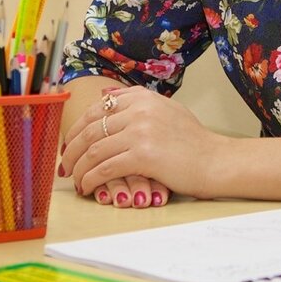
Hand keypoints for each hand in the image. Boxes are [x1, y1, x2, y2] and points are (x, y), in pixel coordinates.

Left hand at [58, 86, 223, 205]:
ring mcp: (141, 132)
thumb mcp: (167, 110)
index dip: (76, 129)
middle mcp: (140, 110)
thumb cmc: (194, 142)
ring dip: (78, 168)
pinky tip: (88, 187)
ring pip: (93, 150)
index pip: (96, 110)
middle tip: (64, 166)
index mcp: (143, 98)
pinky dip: (90, 180)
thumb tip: (106, 94)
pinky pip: (104, 168)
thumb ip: (138, 102)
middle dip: (70, 150)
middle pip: (90, 129)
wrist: (215, 161)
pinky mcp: (142, 156)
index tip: (69, 145)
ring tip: (75, 180)